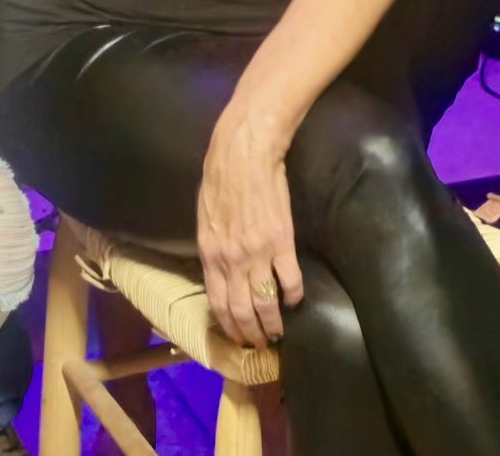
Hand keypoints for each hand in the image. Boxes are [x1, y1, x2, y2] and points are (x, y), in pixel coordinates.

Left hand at [197, 111, 302, 348]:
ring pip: (265, 303)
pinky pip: (290, 280)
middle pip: (241, 310)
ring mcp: (259, 254)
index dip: (228, 326)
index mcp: (211, 255)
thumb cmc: (220, 180)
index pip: (218, 303)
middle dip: (250, 334)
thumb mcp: (204, 218)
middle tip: (259, 344)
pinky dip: (294, 296)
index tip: (237, 338)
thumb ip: (212, 247)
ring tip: (278, 332)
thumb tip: (217, 269)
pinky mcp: (282, 242)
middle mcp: (232, 261)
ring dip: (272, 323)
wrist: (245, 154)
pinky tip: (295, 300)